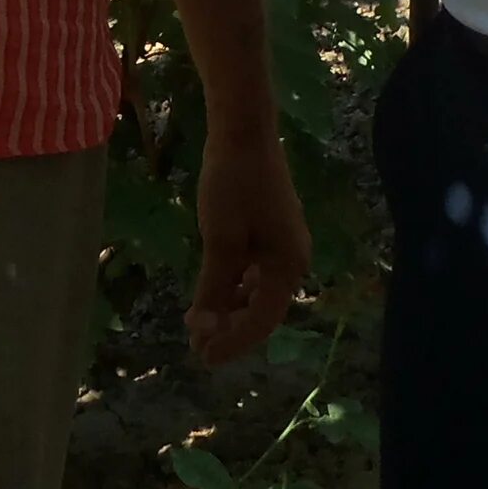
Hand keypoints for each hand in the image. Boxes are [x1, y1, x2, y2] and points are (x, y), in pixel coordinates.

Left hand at [187, 122, 310, 363]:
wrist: (243, 130)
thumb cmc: (233, 184)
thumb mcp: (220, 240)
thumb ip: (214, 287)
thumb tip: (205, 329)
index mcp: (288, 264)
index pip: (262, 320)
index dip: (233, 342)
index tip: (203, 357)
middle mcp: (292, 258)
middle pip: (263, 308)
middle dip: (230, 328)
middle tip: (195, 343)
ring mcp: (282, 243)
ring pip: (257, 291)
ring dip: (228, 308)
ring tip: (197, 322)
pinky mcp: (269, 230)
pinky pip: (254, 270)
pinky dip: (232, 285)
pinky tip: (209, 291)